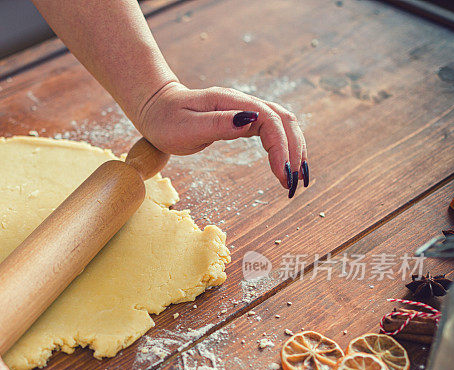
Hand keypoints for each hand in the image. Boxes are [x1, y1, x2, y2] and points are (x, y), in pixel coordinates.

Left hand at [137, 82, 308, 196]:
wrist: (155, 109)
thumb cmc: (165, 120)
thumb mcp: (186, 126)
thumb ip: (217, 124)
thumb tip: (250, 121)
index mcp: (231, 101)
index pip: (269, 120)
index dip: (280, 147)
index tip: (282, 174)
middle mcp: (243, 103)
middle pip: (284, 121)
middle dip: (295, 151)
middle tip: (295, 184)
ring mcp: (245, 111)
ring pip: (283, 125)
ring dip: (295, 150)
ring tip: (298, 180)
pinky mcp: (244, 120)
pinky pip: (272, 131)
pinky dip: (284, 148)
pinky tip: (288, 166)